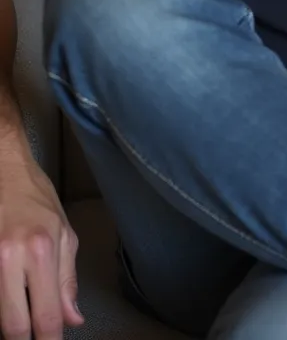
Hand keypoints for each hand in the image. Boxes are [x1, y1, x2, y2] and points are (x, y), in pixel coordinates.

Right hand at [0, 154, 83, 338]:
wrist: (4, 171)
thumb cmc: (36, 199)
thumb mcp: (63, 234)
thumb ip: (67, 280)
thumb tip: (72, 320)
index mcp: (40, 251)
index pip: (46, 315)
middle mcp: (10, 258)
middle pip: (14, 326)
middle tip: (33, 339)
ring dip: (10, 324)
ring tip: (22, 324)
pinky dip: (1, 304)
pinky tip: (9, 301)